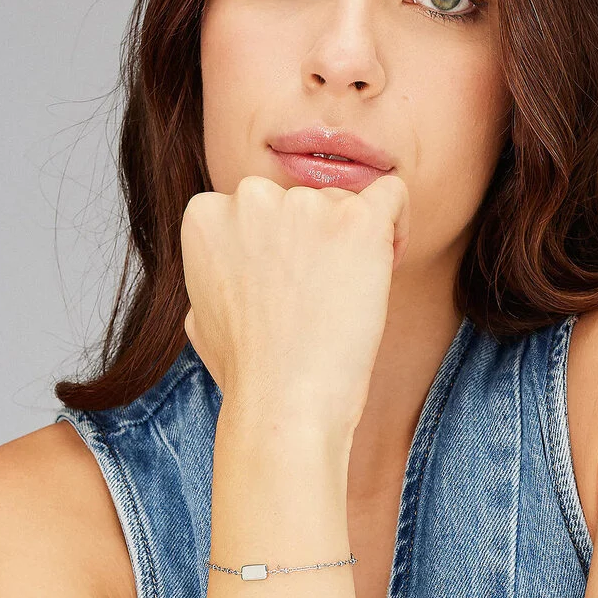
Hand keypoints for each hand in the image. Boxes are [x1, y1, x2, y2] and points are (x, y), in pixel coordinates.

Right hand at [180, 172, 409, 440]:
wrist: (284, 402)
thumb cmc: (247, 370)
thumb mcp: (202, 309)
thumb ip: (218, 266)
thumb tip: (240, 262)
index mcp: (207, 212)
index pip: (259, 205)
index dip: (280, 245)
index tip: (291, 283)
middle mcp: (251, 196)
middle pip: (303, 198)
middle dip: (315, 238)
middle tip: (321, 294)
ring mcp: (305, 204)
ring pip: (345, 202)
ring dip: (351, 241)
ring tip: (346, 297)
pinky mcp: (357, 220)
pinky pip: (393, 196)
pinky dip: (396, 224)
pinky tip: (386, 262)